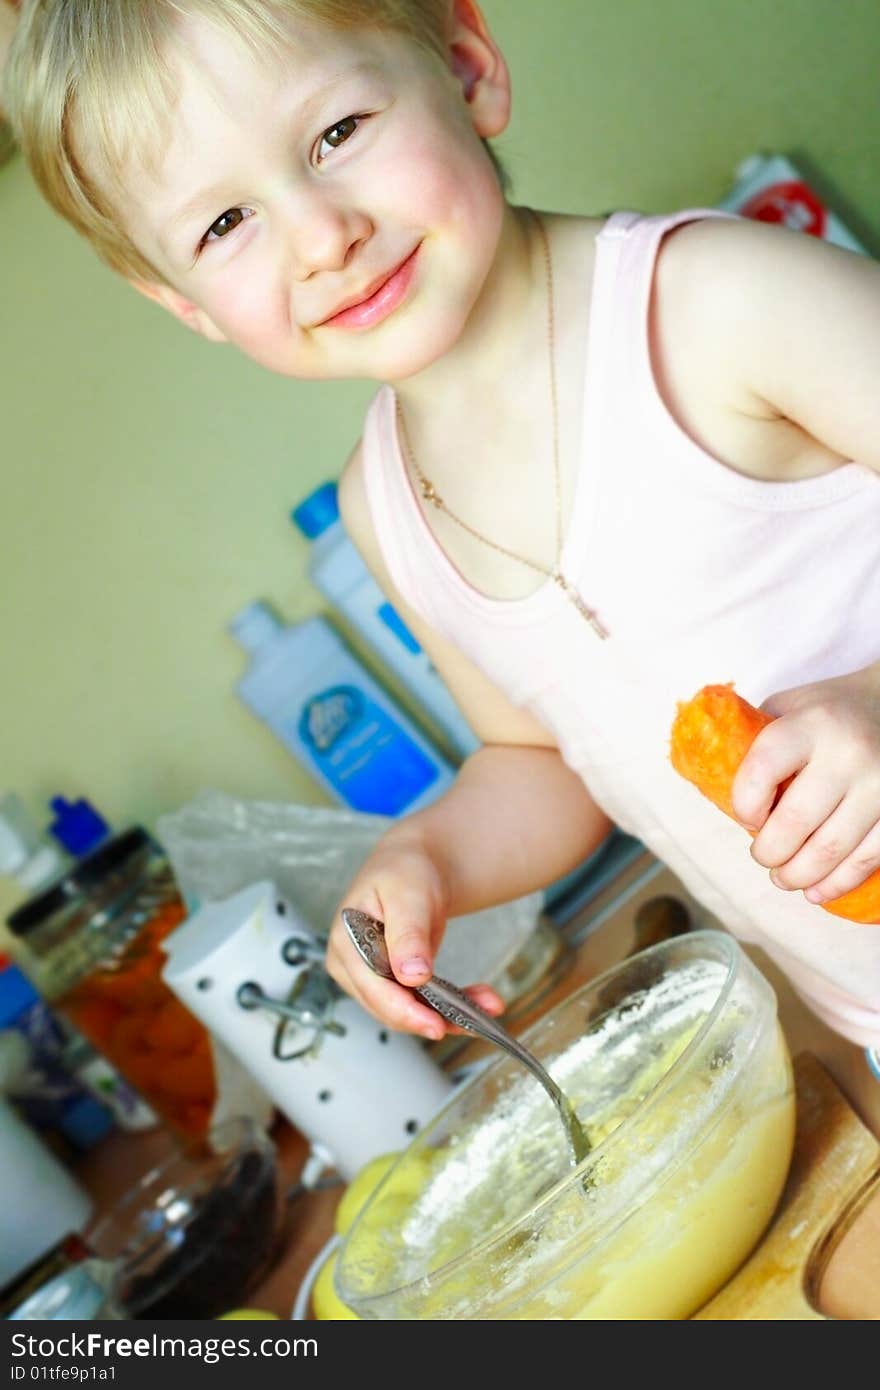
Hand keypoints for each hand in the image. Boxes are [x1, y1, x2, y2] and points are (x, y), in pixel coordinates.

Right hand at [325, 827, 503, 1038]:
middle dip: (434, 1015)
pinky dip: (452, 1006)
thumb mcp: (408, 895)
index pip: (372, 988)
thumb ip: (408, 934)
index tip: (435, 1024)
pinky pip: (423, 1004)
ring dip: (450, 1014)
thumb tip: (411, 975)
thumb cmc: (403, 871)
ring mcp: (373, 979)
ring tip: (488, 1005)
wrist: (415, 866)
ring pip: (410, 1011)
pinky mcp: (396, 984)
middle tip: (476, 1019)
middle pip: (390, 1007)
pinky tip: (481, 1001)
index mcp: (345, 943)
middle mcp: (353, 967)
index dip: (403, 1010)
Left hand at [731, 666, 879, 903]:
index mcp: (810, 725)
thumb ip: (755, 742)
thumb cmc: (827, 713)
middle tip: (762, 857)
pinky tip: (818, 890)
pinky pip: (868, 858)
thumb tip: (716, 788)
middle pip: (795, 822)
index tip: (747, 817)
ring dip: (798, 875)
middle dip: (768, 852)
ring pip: (830, 849)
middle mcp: (848, 753)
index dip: (745, 806)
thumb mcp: (786, 709)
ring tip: (783, 878)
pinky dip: (838, 882)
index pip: (762, 772)